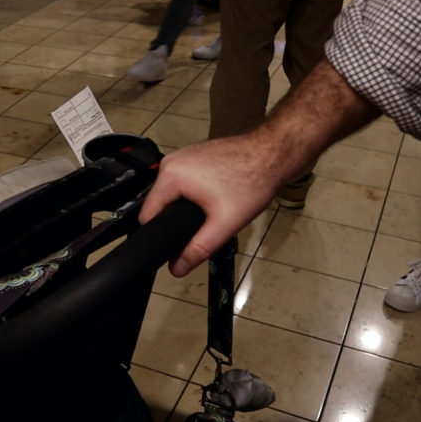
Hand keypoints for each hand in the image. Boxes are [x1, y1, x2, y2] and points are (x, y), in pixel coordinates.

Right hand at [138, 134, 281, 276]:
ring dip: (186, 205)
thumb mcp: (224, 223)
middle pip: (159, 204)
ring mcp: (182, 156)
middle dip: (176, 218)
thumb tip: (177, 267)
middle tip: (204, 224)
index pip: (147, 215)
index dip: (161, 233)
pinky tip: (214, 194)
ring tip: (212, 208)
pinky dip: (194, 191)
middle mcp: (171, 162)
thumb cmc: (252, 181)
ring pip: (171, 192)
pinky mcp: (193, 155)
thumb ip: (198, 249)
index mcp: (170, 176)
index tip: (179, 240)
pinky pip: (183, 180)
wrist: (273, 154)